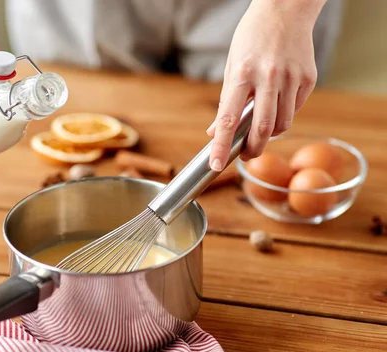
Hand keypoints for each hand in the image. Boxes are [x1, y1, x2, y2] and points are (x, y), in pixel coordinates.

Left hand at [207, 0, 325, 170]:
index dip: (221, 145)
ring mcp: (291, 78)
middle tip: (245, 155)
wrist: (285, 10)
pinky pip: (295, 109)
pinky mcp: (308, 79)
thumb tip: (214, 131)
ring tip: (260, 128)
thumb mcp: (232, 66)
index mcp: (243, 73)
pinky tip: (277, 102)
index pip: (228, 119)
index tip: (215, 164)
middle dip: (253, 150)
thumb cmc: (252, 38)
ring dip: (270, 134)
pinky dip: (284, 114)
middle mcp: (268, 76)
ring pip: (282, 124)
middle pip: (263, 129)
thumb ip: (226, 101)